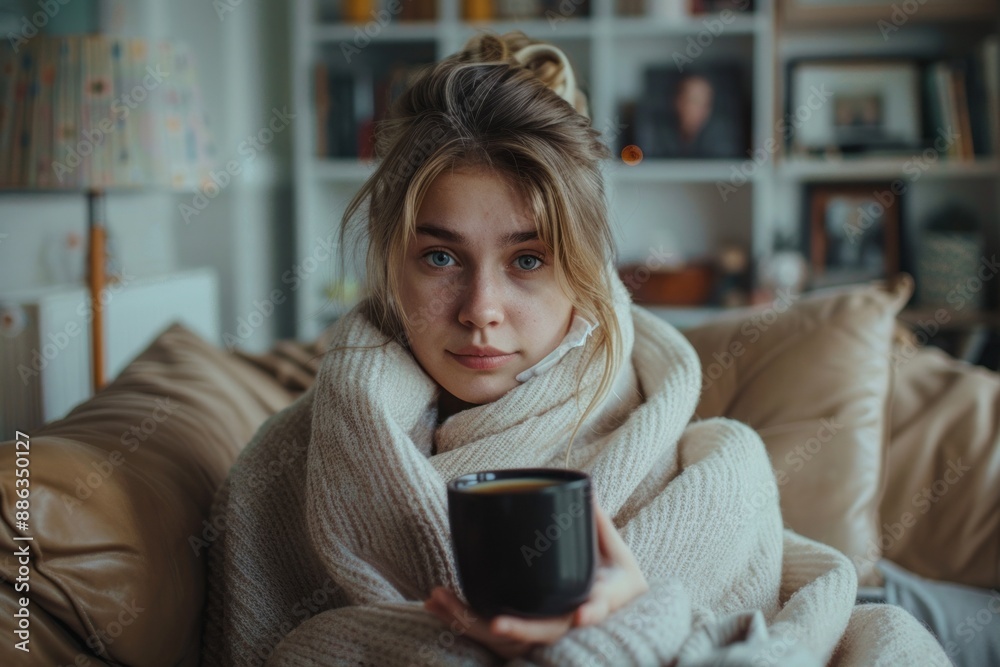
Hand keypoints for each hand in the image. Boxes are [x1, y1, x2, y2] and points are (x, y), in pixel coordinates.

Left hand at [424, 499, 648, 658]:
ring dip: (471, 621)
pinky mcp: (519, 630)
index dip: (592, 613)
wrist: (615, 607)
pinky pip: (488, 631)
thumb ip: (601, 526)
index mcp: (599, 602)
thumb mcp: (618, 553)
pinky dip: (460, 618)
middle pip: (544, 634)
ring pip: (507, 639)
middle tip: (498, 623)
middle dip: (519, 629)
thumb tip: (588, 491)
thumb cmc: (617, 579)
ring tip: (439, 600)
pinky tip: (435, 603)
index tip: (583, 615)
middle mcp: (568, 623)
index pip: (597, 610)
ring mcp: (541, 629)